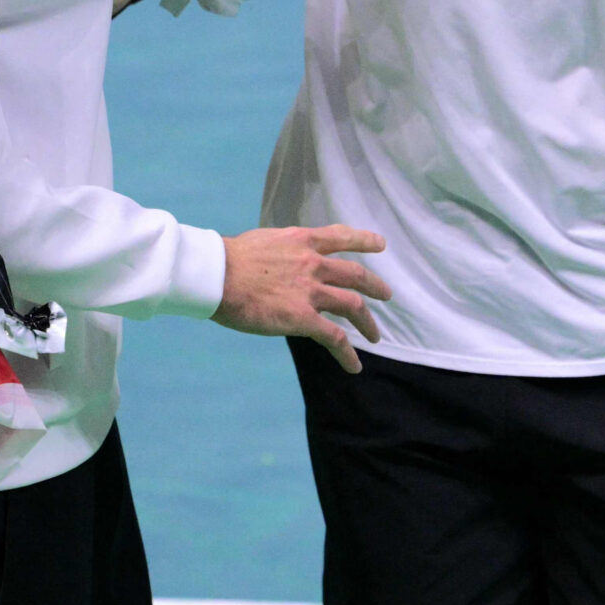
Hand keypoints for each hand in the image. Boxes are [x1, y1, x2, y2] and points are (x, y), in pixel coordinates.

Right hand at [215, 225, 390, 373]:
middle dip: (375, 286)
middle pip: (355, 275)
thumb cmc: (228, 259)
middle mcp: (313, 264)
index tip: (381, 244)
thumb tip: (280, 260)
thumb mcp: (264, 242)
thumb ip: (281, 250)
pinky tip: (354, 366)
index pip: (341, 237)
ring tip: (376, 336)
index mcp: (302, 241)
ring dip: (368, 323)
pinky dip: (348, 354)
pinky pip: (335, 338)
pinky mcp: (303, 318)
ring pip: (353, 306)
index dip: (364, 240)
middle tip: (387, 295)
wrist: (217, 275)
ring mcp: (311, 291)